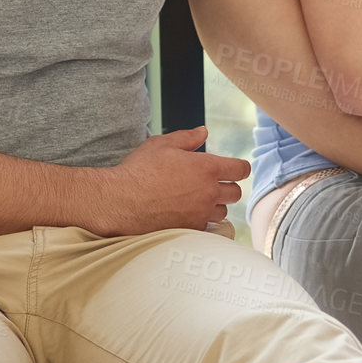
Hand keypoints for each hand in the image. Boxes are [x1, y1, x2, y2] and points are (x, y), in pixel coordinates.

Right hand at [88, 126, 248, 235]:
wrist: (121, 201)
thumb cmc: (139, 171)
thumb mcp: (162, 145)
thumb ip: (187, 137)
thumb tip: (203, 132)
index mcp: (206, 168)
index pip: (240, 169)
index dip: (240, 168)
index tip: (235, 169)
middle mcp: (208, 192)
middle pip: (235, 192)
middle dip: (227, 186)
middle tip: (212, 183)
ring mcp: (200, 213)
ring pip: (222, 211)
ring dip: (215, 205)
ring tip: (197, 199)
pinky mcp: (190, 230)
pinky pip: (206, 226)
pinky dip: (201, 220)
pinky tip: (187, 214)